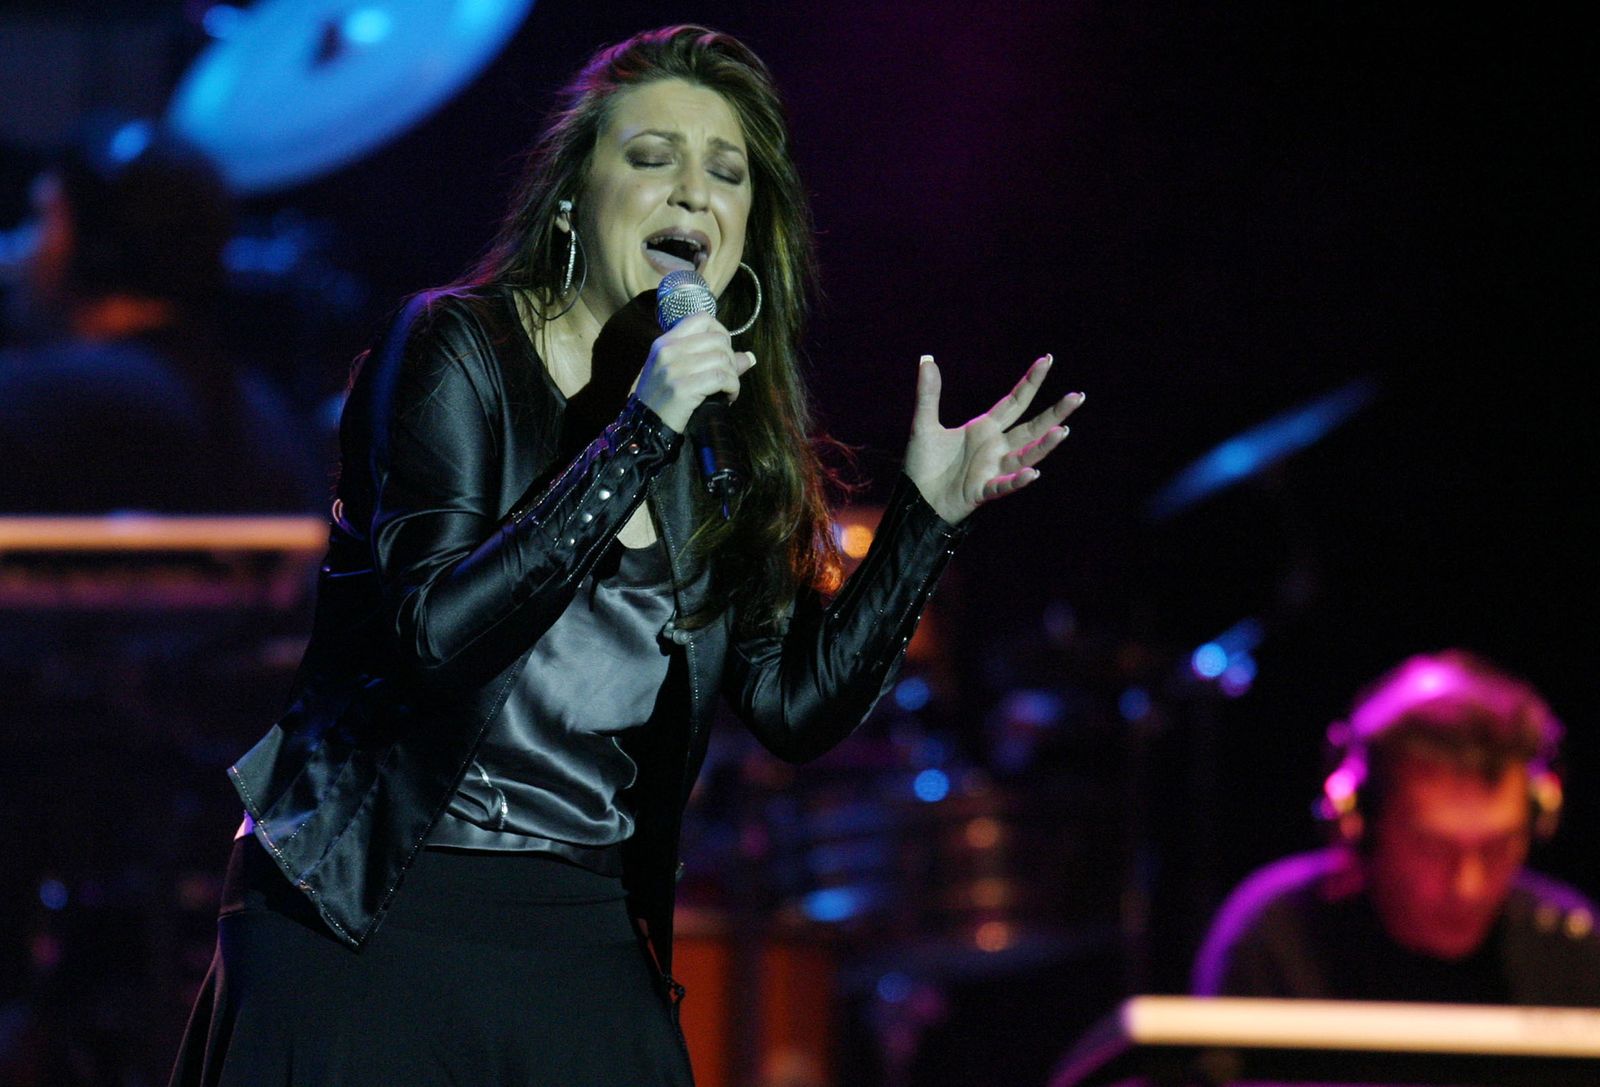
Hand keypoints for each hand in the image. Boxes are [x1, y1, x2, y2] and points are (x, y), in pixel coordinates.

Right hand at [634, 312, 755, 432]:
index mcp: (666, 341)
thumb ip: (712, 359)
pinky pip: (721, 378)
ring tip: (728, 389)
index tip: (723, 351)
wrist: (646, 426)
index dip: (721, 332)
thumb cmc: (665, 398)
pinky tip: (729, 397)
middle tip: (728, 376)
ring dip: (733, 376)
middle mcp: (668, 350)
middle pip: (717, 339)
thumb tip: (749, 357)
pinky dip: (732, 388)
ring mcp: (674, 369)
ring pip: (723, 359)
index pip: (702, 318)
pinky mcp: (682, 388)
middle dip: (731, 358)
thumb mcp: (680, 371)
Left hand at [903, 353, 1083, 524]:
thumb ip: (928, 394)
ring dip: (1044, 445)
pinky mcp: (982, 491)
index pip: (1014, 402)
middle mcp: (995, 447)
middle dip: (1054, 413)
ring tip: (1062, 431)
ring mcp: (992, 469)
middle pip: (1031, 427)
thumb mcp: (924, 425)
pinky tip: (1032, 473)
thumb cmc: (923, 464)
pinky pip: (1003, 485)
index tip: (1047, 360)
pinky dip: (1017, 480)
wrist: (915, 499)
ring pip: (1025, 455)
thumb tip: (927, 359)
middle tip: (1078, 397)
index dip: (1030, 382)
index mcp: (984, 429)